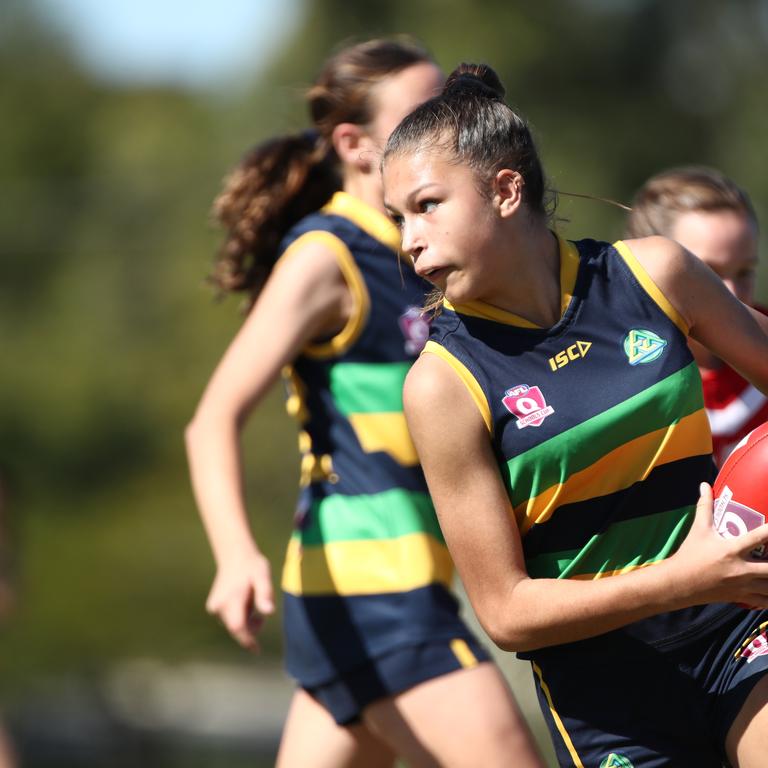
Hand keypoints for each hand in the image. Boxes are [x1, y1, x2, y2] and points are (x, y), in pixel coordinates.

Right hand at [205, 549, 274, 651]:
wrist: (235, 555)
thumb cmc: (252, 566)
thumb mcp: (263, 576)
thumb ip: (265, 594)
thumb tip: (269, 612)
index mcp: (231, 599)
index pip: (237, 627)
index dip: (247, 640)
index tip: (257, 650)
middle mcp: (219, 605)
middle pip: (236, 628)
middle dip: (250, 629)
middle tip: (260, 616)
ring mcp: (214, 607)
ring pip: (233, 625)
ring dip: (245, 622)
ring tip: (252, 602)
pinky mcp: (213, 607)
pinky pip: (229, 620)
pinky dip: (239, 617)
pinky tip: (244, 602)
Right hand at [669, 483, 767, 608]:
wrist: (679, 583)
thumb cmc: (690, 554)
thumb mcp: (698, 530)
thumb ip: (705, 506)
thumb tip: (705, 485)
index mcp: (732, 549)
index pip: (760, 537)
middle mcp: (741, 569)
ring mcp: (742, 586)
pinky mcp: (741, 597)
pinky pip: (765, 602)